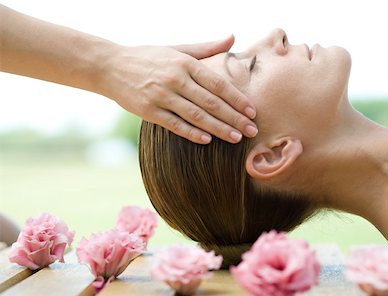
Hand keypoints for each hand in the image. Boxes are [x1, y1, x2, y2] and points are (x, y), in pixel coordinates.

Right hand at [100, 36, 257, 143]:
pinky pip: (174, 124)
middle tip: (252, 130)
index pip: (217, 83)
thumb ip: (206, 48)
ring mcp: (161, 96)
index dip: (237, 98)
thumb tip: (233, 38)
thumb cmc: (148, 57)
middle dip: (234, 118)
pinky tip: (207, 140)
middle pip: (211, 102)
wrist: (110, 66)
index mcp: (185, 63)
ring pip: (196, 115)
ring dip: (218, 128)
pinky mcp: (148, 111)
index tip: (252, 111)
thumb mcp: (177, 49)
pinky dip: (191, 132)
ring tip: (236, 138)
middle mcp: (175, 79)